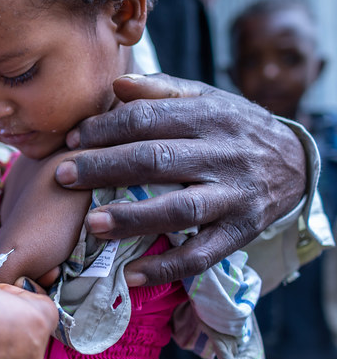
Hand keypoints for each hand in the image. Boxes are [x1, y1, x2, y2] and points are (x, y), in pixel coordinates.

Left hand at [54, 73, 306, 286]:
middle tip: (62, 176)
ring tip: (92, 224)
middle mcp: (223, 155)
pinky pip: (202, 254)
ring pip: (180, 208)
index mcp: (209, 116)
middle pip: (156, 160)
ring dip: (133, 218)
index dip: (105, 128)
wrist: (296, 162)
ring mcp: (233, 196)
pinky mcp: (240, 232)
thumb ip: (161, 89)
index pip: (147, 119)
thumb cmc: (232, 127)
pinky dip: (167, 267)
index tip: (71, 139)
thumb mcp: (205, 98)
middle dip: (104, 168)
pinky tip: (132, 275)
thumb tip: (117, 83)